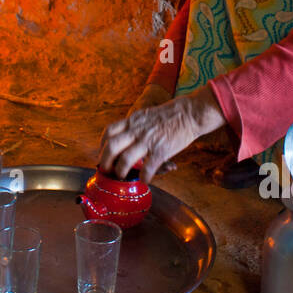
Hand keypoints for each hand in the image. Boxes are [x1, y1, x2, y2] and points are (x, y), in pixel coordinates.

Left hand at [98, 84, 226, 183]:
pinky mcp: (161, 151)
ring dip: (121, 171)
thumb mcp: (147, 116)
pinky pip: (147, 168)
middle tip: (107, 169)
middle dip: (105, 161)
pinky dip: (143, 177)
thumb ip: (136, 126)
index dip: (102, 145)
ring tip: (122, 176)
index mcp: (133, 121)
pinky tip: (145, 180)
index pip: (109, 132)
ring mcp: (148, 141)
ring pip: (125, 159)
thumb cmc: (170, 115)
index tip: (103, 153)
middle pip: (111, 146)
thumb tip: (128, 138)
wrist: (190, 113)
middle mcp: (136, 131)